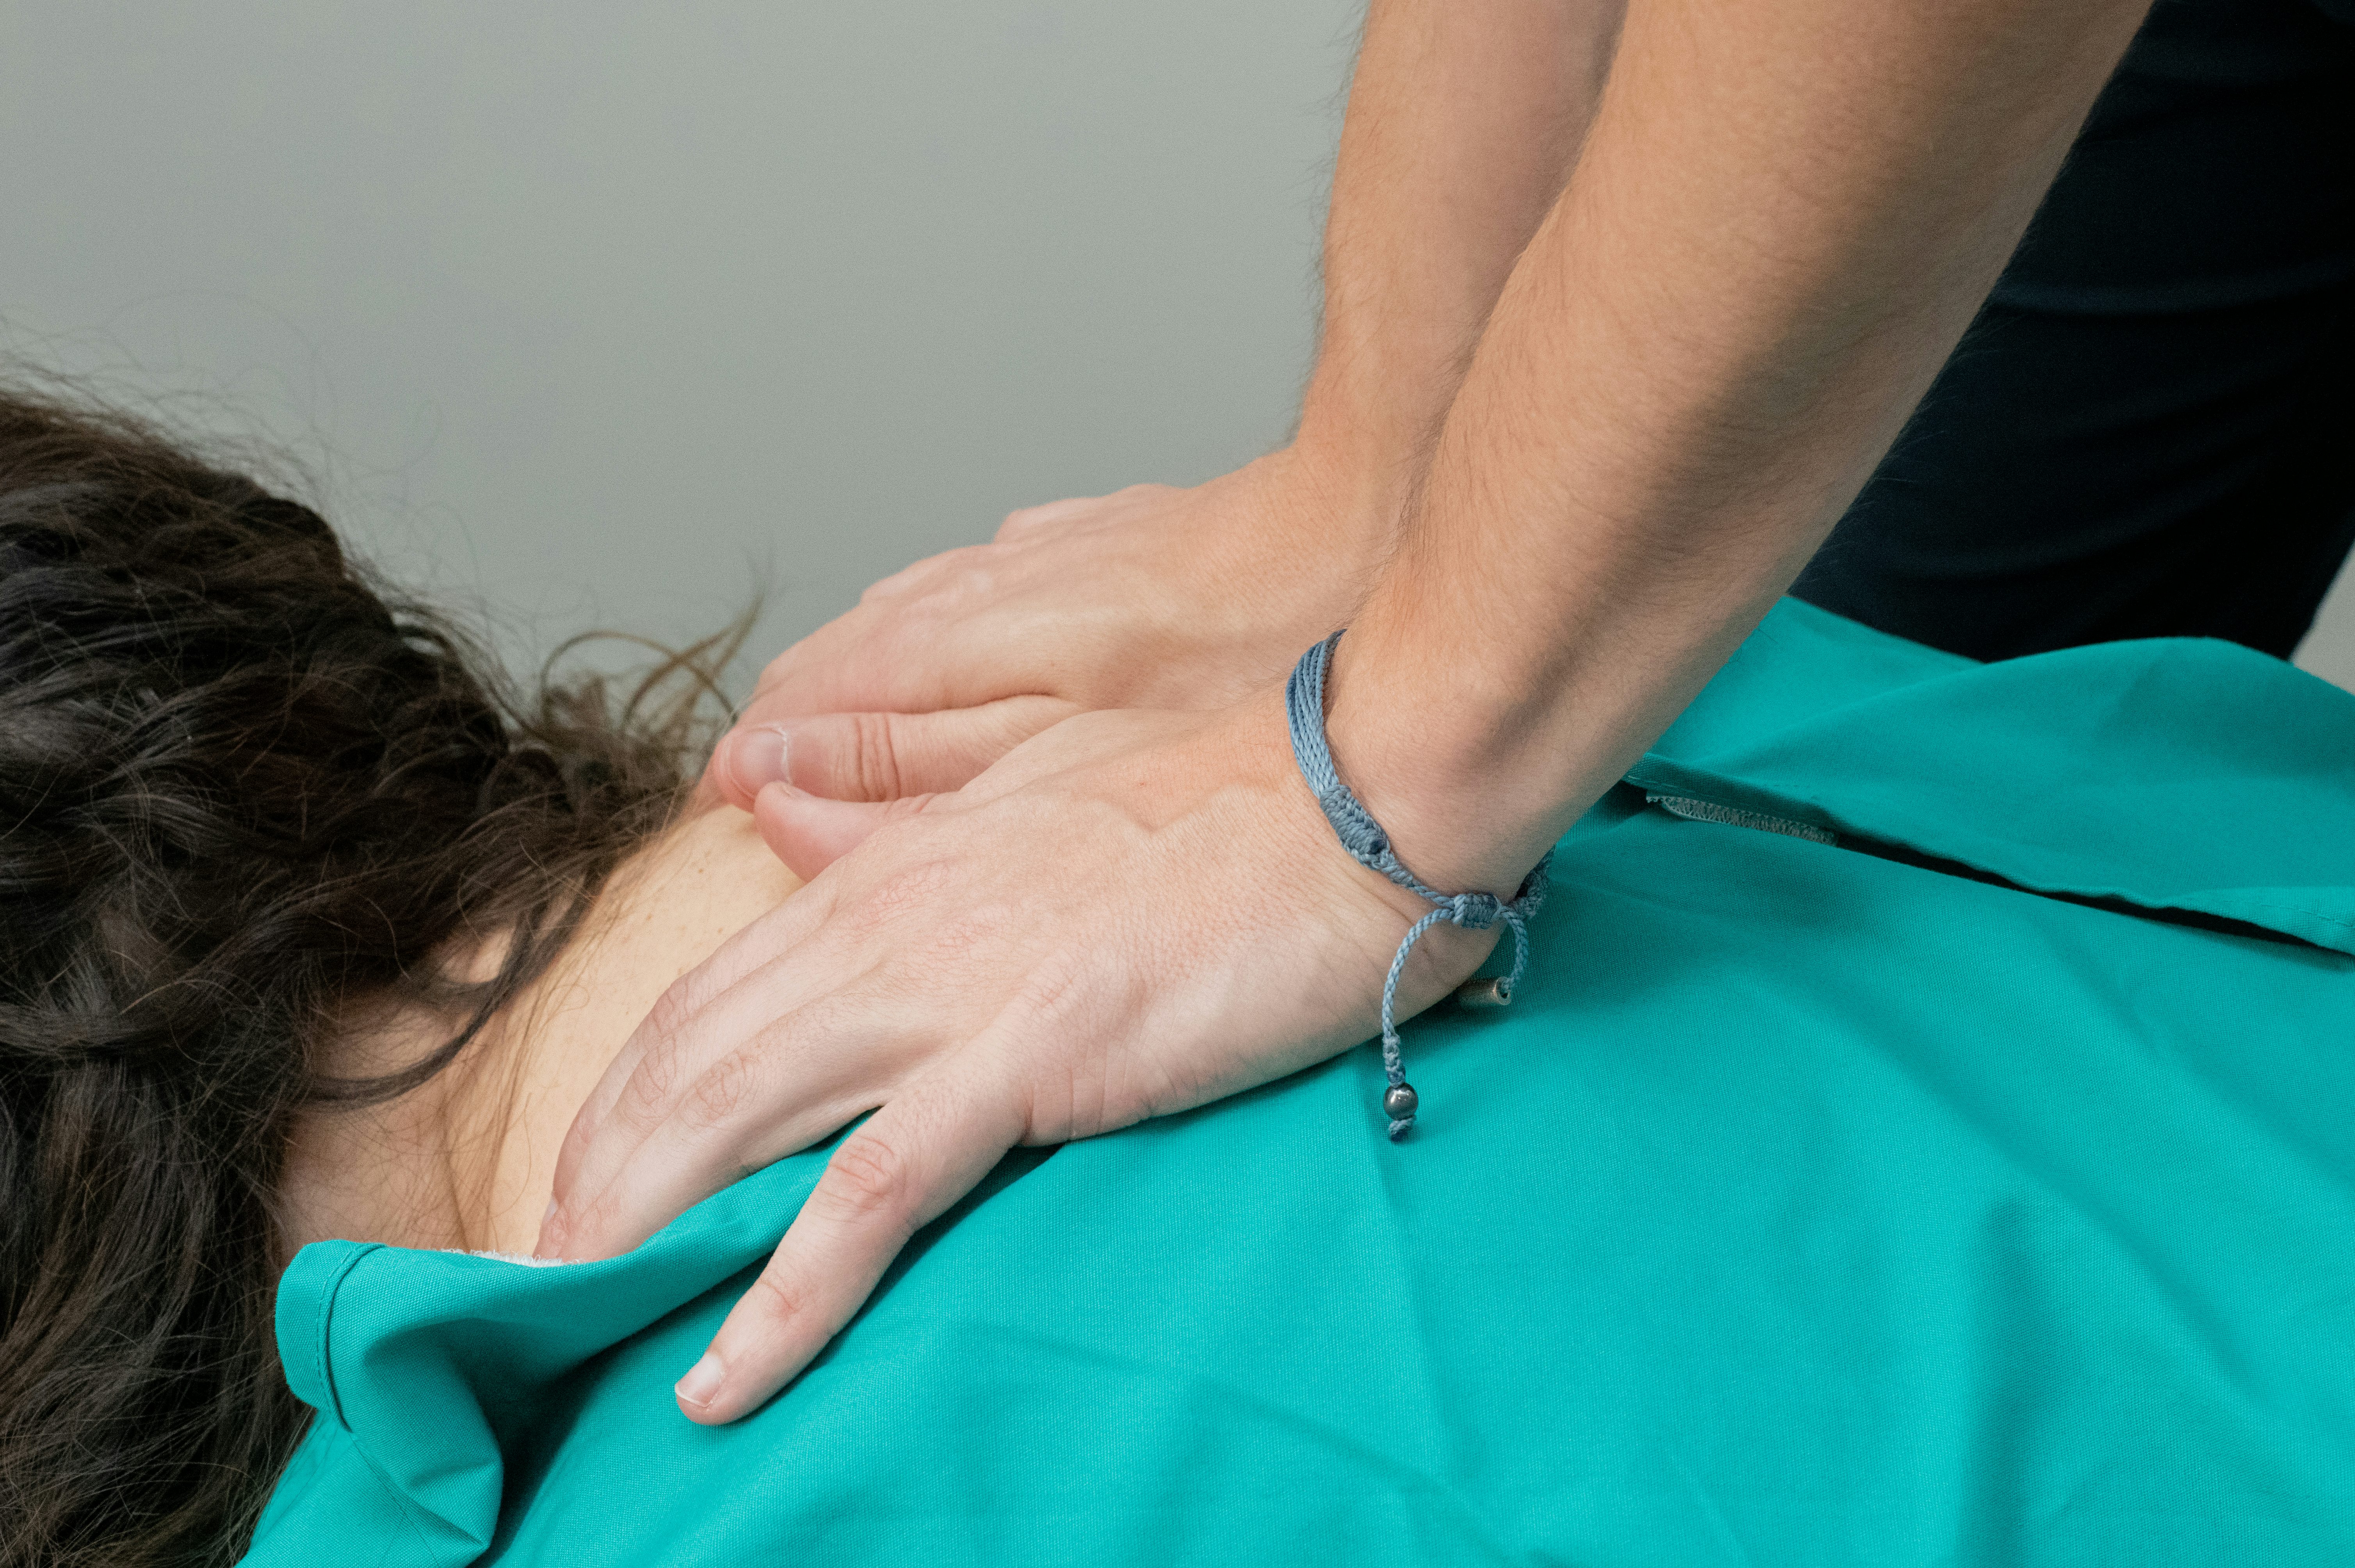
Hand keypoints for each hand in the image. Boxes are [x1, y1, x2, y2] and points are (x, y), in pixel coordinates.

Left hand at [537, 693, 1499, 1422]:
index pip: (703, 999)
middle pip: (681, 1064)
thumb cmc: (1215, 805)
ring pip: (733, 1122)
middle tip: (531, 1282)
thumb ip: (904, 811)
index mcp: (887, 872)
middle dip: (591, 1179)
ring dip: (636, 1232)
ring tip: (570, 1321)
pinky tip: (720, 1377)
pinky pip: (872, 1198)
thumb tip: (794, 821)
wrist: (1347, 794)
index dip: (619, 1102)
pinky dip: (783, 1297)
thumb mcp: (1032, 790)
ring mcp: (950, 992)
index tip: (579, 1187)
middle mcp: (885, 925)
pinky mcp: (1028, 1058)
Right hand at [695, 446, 1393, 811]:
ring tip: (826, 745)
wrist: (1352, 526)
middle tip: (762, 807)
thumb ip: (911, 765)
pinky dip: (929, 637)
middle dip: (789, 735)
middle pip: (830, 664)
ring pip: (893, 619)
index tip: (729, 830)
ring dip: (851, 685)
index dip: (756, 777)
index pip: (796, 709)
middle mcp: (965, 585)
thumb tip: (771, 779)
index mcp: (944, 642)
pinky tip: (942, 656)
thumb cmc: (1230, 657)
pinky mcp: (1079, 540)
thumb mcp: (1062, 743)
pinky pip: (963, 584)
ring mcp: (1022, 553)